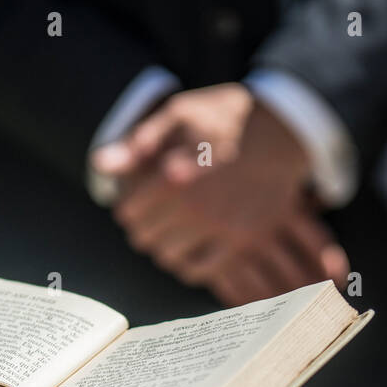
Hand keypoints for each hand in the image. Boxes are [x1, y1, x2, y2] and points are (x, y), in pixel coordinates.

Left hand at [93, 83, 348, 298]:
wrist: (284, 131)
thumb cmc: (228, 117)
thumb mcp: (180, 114)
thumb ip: (139, 143)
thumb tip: (101, 165)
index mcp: (173, 178)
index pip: (129, 212)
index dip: (128, 206)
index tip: (136, 200)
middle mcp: (196, 209)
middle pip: (145, 238)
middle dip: (143, 227)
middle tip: (153, 217)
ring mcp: (222, 228)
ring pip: (169, 258)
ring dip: (164, 247)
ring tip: (172, 233)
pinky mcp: (244, 241)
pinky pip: (202, 271)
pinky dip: (189, 265)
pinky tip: (192, 250)